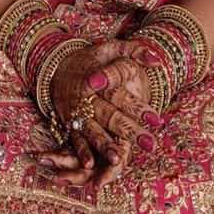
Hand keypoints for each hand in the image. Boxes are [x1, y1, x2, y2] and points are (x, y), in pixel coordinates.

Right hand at [37, 38, 161, 188]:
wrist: (56, 66)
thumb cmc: (91, 59)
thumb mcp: (111, 48)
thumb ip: (134, 51)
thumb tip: (157, 61)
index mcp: (99, 78)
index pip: (119, 94)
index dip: (137, 106)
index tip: (157, 118)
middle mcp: (86, 97)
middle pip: (110, 115)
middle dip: (129, 130)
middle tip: (150, 144)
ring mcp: (76, 111)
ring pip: (92, 130)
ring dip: (104, 145)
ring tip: (119, 158)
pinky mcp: (68, 122)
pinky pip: (75, 139)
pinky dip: (81, 151)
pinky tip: (89, 165)